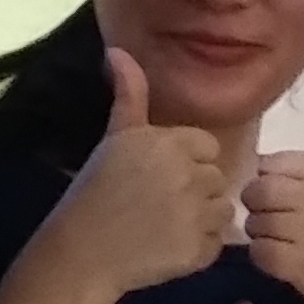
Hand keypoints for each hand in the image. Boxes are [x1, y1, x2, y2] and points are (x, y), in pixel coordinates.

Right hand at [45, 50, 237, 297]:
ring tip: (163, 227)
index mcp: (172, 142)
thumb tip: (118, 51)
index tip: (157, 176)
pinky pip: (216, 243)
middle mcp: (190, 175)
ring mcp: (197, 215)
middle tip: (155, 204)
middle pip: (216, 178)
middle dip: (194, 190)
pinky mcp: (200, 251)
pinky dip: (197, 249)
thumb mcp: (114, 137)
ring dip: (201, 220)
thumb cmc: (94, 191)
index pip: (207, 147)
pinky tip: (167, 248)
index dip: (186, 162)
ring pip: (222, 211)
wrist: (81, 252)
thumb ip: (129, 94)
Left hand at [241, 92, 303, 303]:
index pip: (273, 163)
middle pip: (258, 190)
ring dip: (263, 234)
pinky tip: (287, 262)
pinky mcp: (299, 265)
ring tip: (288, 242)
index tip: (297, 199)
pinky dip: (265, 260)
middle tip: (287, 223)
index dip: (276, 183)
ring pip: (254, 221)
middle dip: (263, 208)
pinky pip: (258, 251)